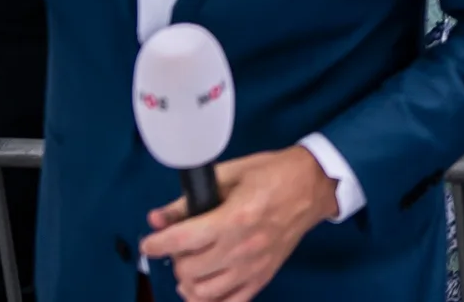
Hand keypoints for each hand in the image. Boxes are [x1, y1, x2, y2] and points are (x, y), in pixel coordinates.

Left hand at [140, 144, 336, 301]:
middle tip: (179, 247)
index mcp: (233, 218)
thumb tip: (156, 219)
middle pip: (189, 269)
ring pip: (204, 293)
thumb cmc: (271, 173)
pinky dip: (211, 301)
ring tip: (190, 268)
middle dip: (175, 259)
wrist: (314, 185)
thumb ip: (190, 199)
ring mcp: (254, 267)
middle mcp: (242, 248)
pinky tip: (205, 287)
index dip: (157, 244)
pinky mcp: (264, 277)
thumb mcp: (230, 174)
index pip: (182, 240)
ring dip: (189, 282)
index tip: (150, 243)